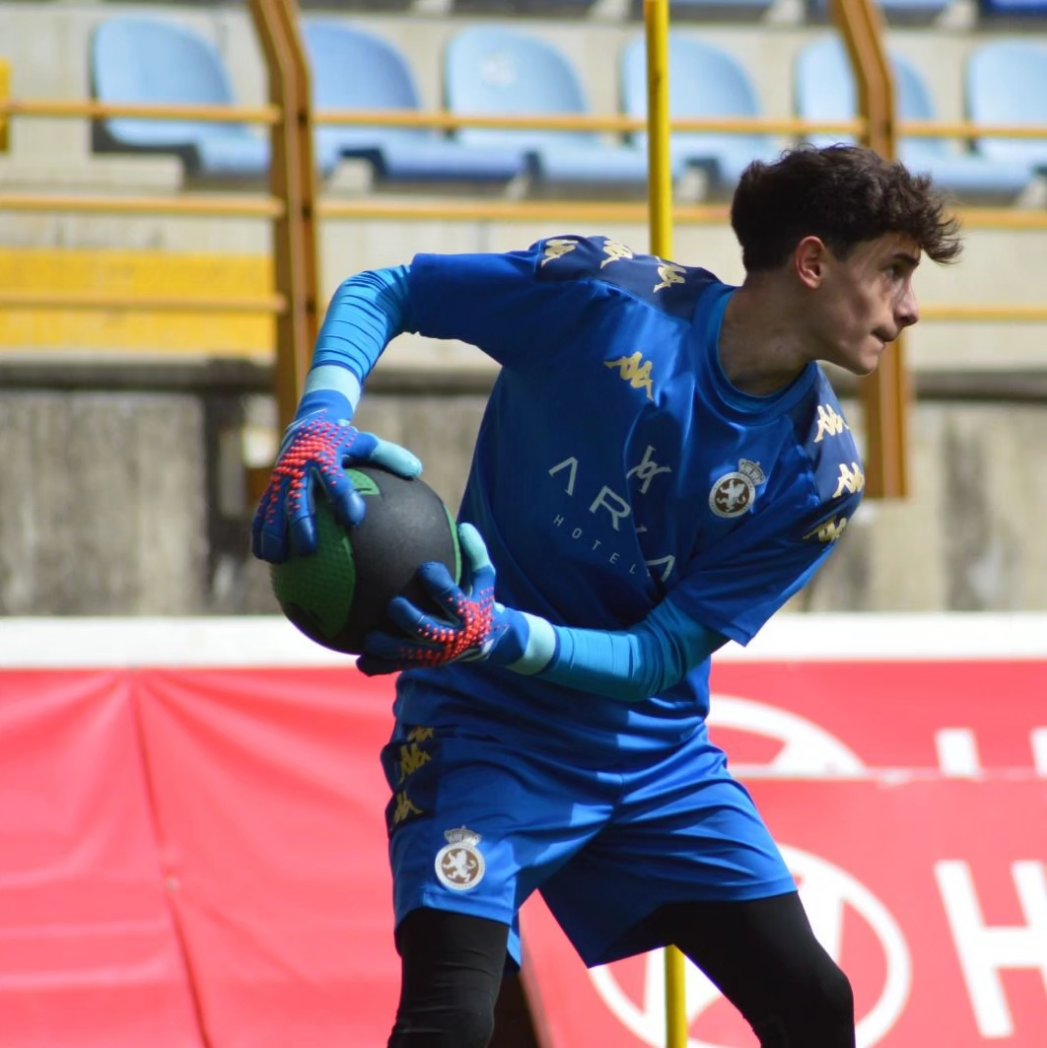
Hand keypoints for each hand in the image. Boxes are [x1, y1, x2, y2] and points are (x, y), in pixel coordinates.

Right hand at [251, 388, 420, 562]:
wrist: (306, 427)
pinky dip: (259, 534)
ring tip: (278, 559)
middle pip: (297, 500)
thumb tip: (417, 469)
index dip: (342, 496)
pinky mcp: (269, 489)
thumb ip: (390, 456)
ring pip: (272, 509)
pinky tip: (264, 557)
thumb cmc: (343, 442)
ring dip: (273, 534)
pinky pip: (261, 513)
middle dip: (301, 525)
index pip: (335, 479)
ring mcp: (280, 480)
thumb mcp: (365, 443)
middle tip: (309, 550)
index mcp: (324, 457)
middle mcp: (298, 469)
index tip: (354, 518)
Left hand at [357, 524, 530, 675]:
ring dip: (387, 647)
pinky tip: (361, 659)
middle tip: (394, 604)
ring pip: (408, 655)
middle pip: (427, 630)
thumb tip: (464, 526)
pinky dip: (379, 666)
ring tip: (369, 637)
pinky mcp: (422, 664)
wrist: (485, 641)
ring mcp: (435, 655)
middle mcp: (451, 638)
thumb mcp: (484, 578)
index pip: (452, 600)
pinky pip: (397, 668)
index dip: (439, 585)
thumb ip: (476, 553)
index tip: (426, 569)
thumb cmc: (477, 599)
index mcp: (467, 615)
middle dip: (409, 618)